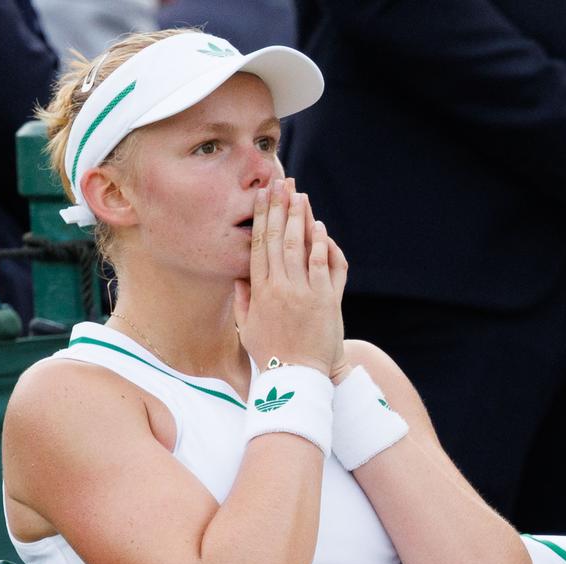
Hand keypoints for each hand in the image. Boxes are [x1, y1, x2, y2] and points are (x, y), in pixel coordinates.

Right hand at [234, 177, 344, 376]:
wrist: (298, 379)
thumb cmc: (270, 355)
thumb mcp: (247, 328)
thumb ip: (242, 300)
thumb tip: (238, 276)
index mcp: (260, 291)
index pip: (258, 245)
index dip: (261, 217)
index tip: (262, 196)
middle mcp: (281, 287)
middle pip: (279, 238)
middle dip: (280, 207)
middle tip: (281, 182)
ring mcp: (306, 293)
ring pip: (302, 247)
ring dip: (301, 219)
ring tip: (300, 195)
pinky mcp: (328, 301)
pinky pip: (325, 266)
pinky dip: (323, 245)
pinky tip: (320, 227)